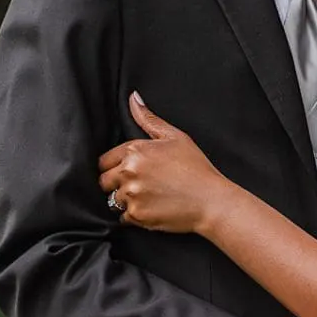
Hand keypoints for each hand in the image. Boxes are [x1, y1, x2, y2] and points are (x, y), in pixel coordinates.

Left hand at [95, 92, 230, 233]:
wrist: (212, 201)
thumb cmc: (196, 168)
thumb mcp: (175, 137)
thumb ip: (148, 119)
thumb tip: (133, 98)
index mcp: (134, 151)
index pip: (104, 161)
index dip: (114, 166)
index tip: (128, 171)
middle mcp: (128, 172)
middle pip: (104, 181)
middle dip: (116, 183)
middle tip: (138, 185)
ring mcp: (132, 195)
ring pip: (112, 200)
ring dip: (124, 201)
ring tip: (147, 197)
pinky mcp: (137, 216)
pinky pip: (122, 217)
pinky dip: (134, 216)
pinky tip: (151, 209)